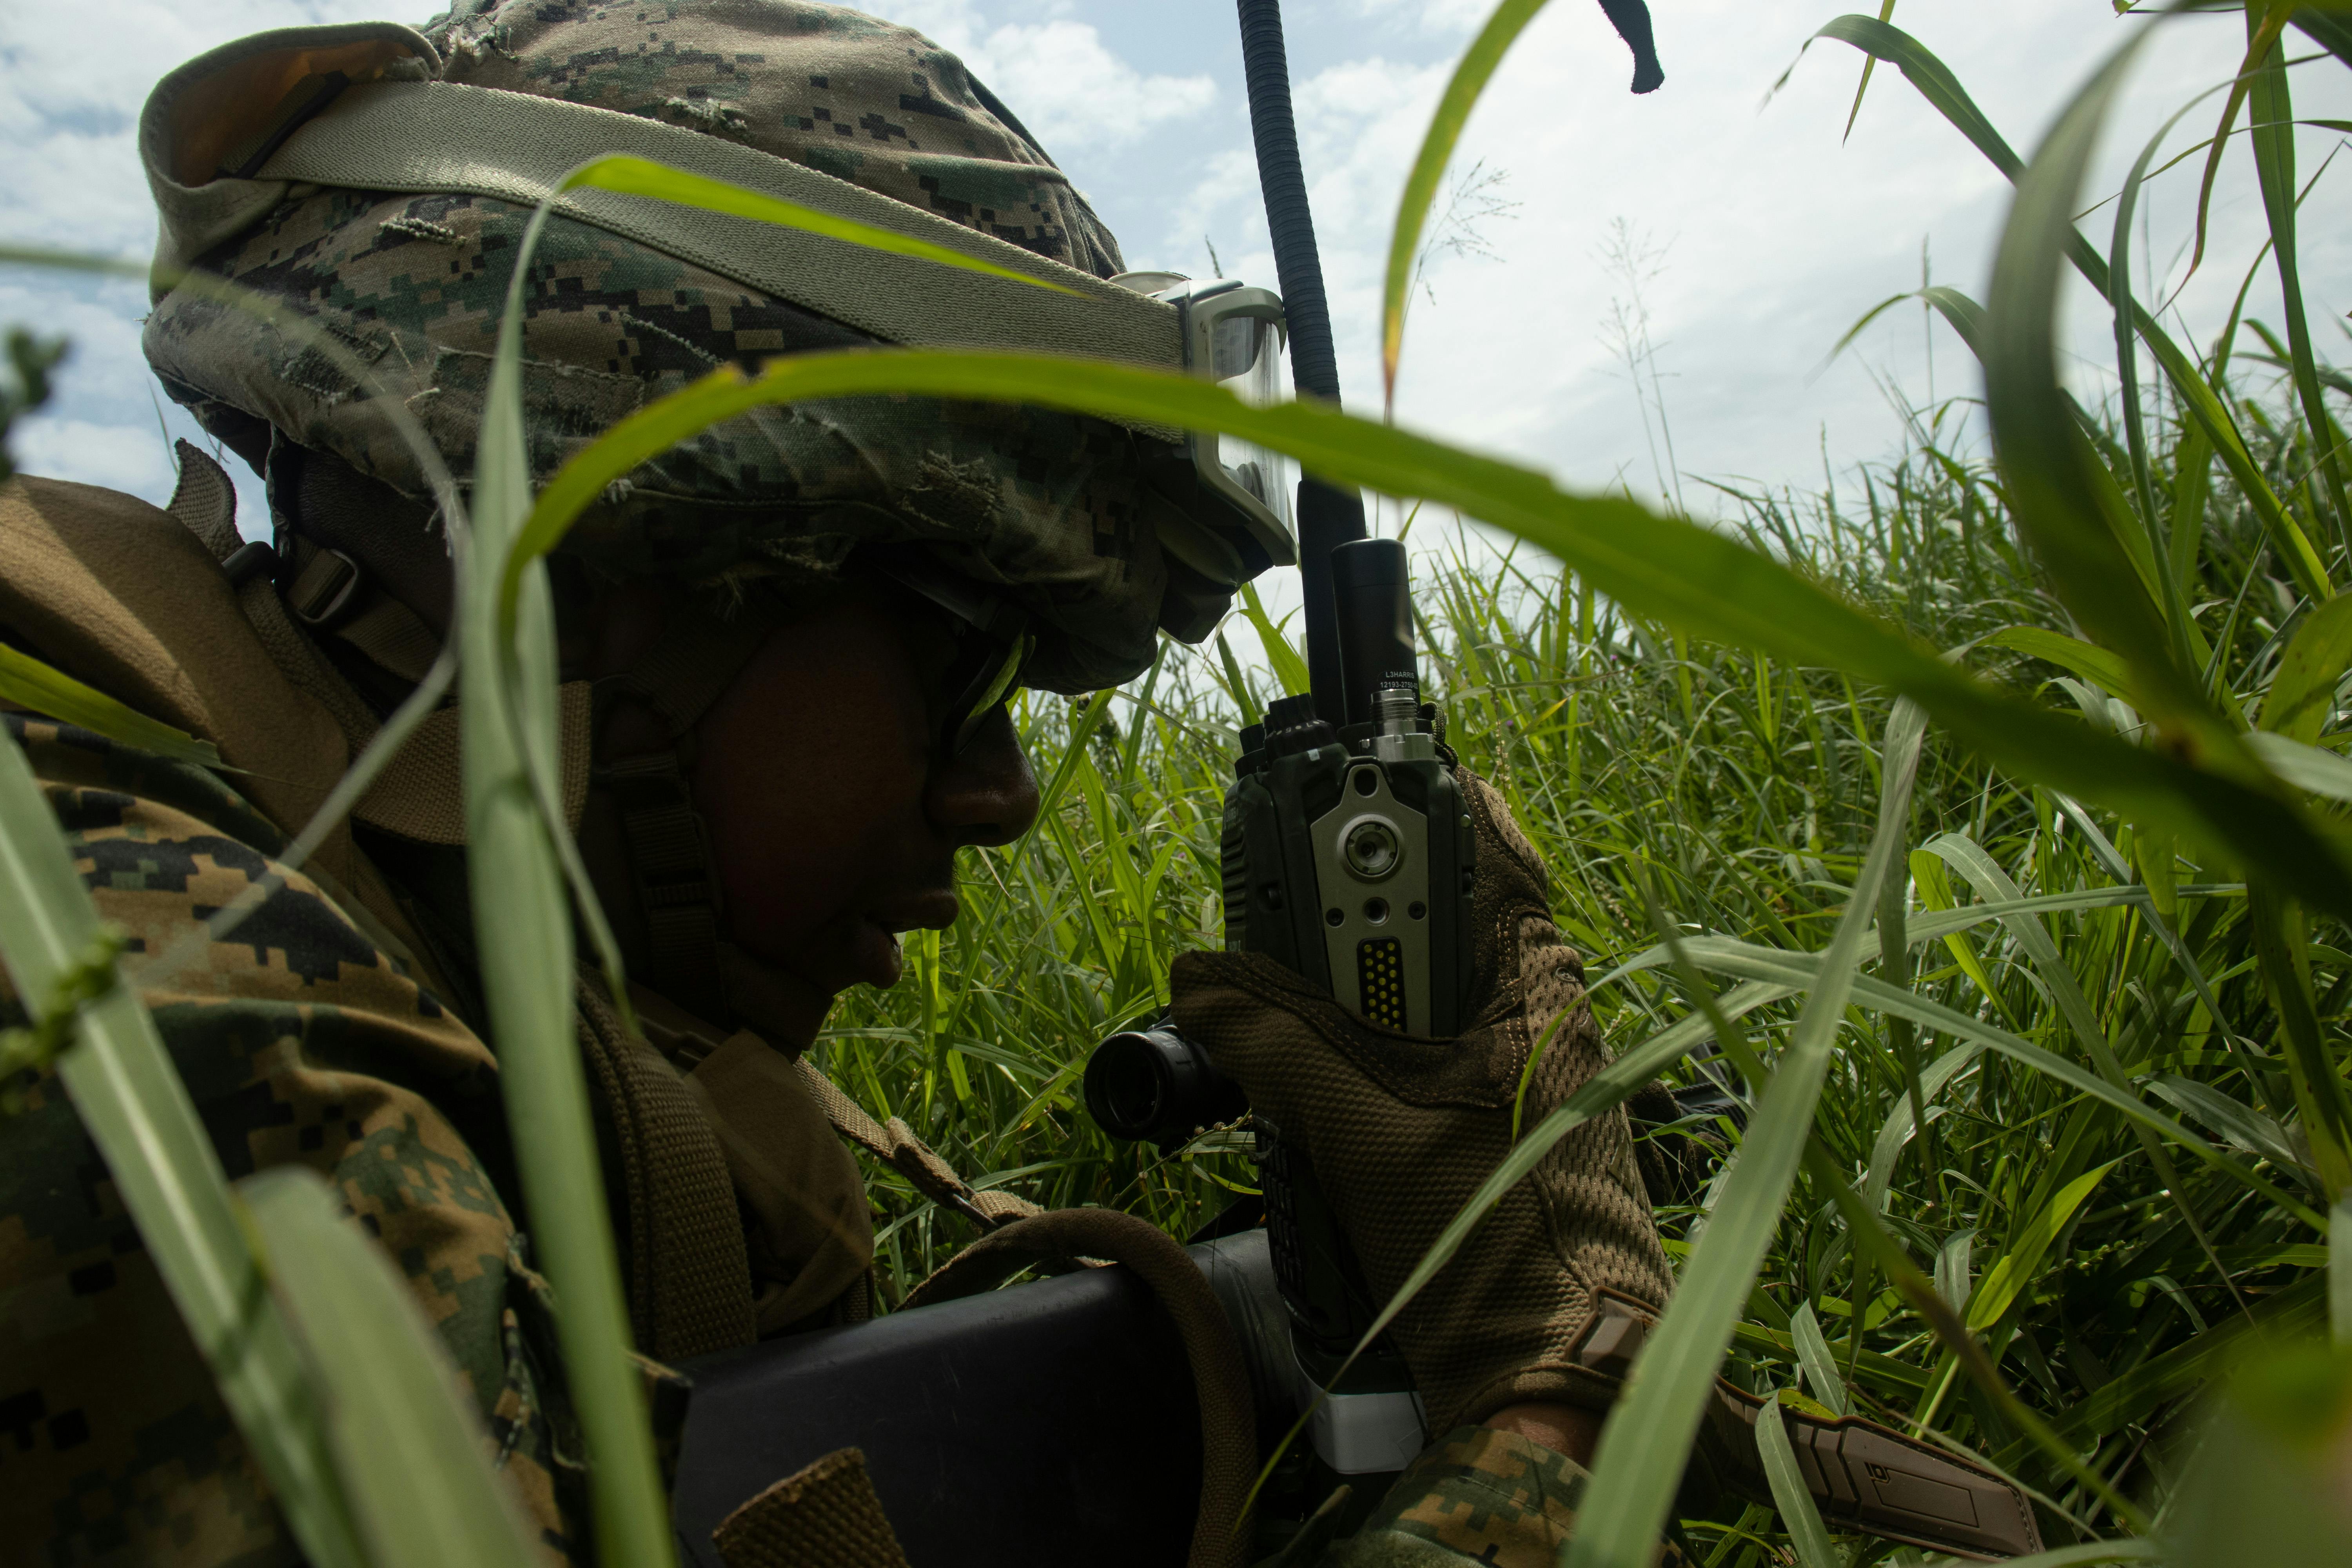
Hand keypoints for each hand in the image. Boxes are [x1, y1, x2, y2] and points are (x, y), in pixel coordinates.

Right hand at [1169, 768, 1672, 1437]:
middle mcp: (1542, 1016)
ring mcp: (1526, 1075)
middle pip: (1437, 918)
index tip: (1345, 775)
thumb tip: (1202, 983)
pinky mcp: (1501, 1126)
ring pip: (1422, 992)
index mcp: (1536, 990)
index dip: (1415, 801)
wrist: (1555, 1384)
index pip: (1484, 848)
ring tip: (1280, 1004)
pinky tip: (1317, 1084)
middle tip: (1276, 910)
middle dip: (1351, 912)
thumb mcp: (1361, 1132)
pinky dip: (1366, 1053)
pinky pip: (1424, 1054)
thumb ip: (1277, 1045)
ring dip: (1349, 992)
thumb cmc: (1484, 1247)